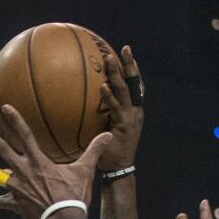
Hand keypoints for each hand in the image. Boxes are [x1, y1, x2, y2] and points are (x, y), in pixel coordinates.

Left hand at [0, 106, 111, 218]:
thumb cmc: (74, 196)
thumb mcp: (85, 171)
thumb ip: (94, 151)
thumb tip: (109, 135)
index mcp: (38, 160)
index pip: (24, 133)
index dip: (15, 119)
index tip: (4, 107)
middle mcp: (23, 170)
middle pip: (1, 148)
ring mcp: (16, 187)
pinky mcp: (14, 204)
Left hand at [97, 45, 143, 172]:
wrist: (118, 170)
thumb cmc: (108, 152)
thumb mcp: (105, 131)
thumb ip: (99, 117)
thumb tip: (82, 106)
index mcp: (132, 111)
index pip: (135, 85)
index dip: (132, 69)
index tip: (127, 53)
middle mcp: (134, 111)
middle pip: (133, 83)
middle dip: (129, 65)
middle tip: (124, 48)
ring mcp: (130, 118)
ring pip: (125, 91)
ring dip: (117, 74)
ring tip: (109, 60)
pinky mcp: (124, 126)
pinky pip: (115, 108)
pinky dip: (109, 97)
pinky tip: (102, 87)